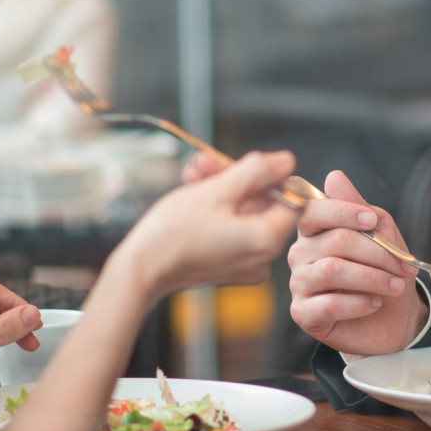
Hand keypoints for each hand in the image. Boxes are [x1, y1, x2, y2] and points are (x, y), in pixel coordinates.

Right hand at [114, 150, 301, 300]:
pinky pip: (231, 228)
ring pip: (243, 213)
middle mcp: (263, 258)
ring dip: (221, 188)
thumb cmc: (175, 230)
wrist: (140, 269)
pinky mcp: (227, 265)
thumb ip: (257, 171)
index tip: (241, 162)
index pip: (289, 198)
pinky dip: (216, 208)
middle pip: (262, 204)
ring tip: (193, 171)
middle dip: (235, 177)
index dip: (268, 175)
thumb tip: (287, 161)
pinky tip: (194, 189)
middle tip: (204, 160)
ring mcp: (244, 264)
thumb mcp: (219, 190)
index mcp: (268, 240)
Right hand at [287, 170, 424, 355]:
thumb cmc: (385, 272)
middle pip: (335, 241)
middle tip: (404, 268)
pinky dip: (359, 303)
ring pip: (332, 271)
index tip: (372, 222)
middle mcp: (300, 254)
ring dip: (373, 278)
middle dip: (378, 253)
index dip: (344, 212)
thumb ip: (361, 210)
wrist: (395, 318)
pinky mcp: (303, 314)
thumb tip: (334, 176)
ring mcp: (299, 284)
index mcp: (315, 230)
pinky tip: (374, 303)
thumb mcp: (383, 236)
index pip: (314, 211)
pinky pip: (328, 304)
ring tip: (395, 286)